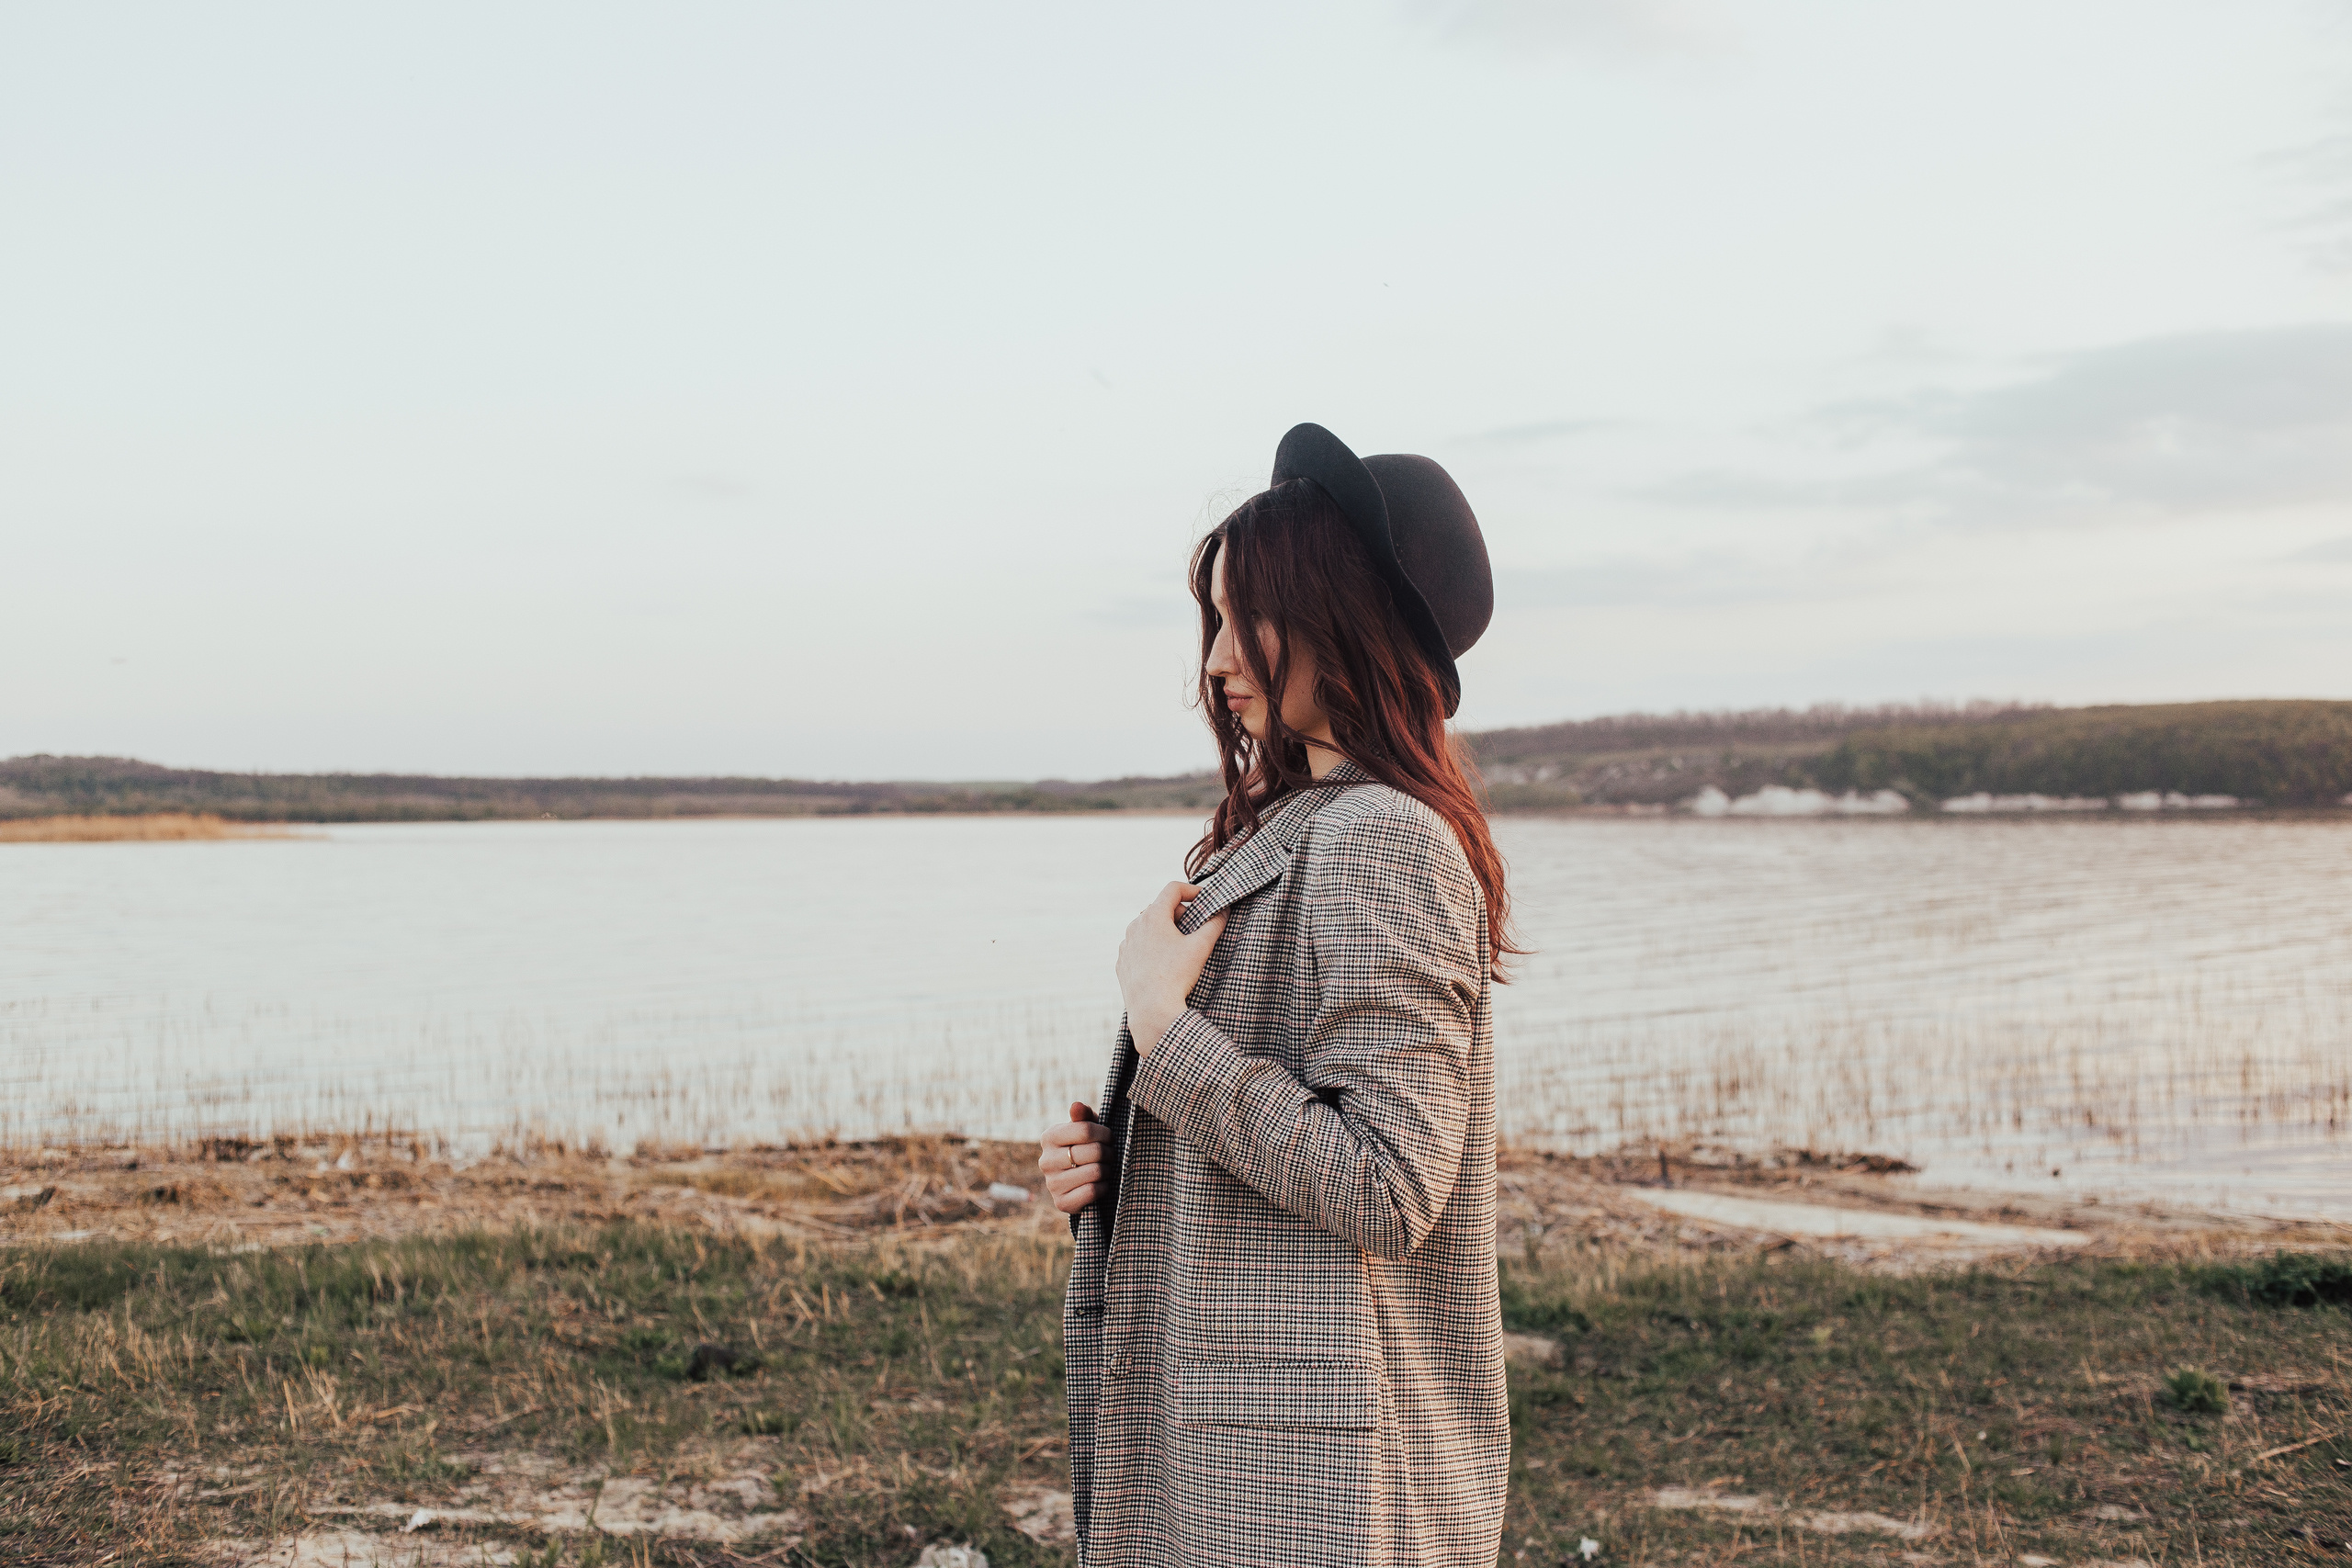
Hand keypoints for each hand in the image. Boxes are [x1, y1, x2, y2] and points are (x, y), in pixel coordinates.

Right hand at [1039, 1102, 1111, 1214]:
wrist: (1078, 1183)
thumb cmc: (1085, 1148)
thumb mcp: (1085, 1129)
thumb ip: (1083, 1116)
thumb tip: (1077, 1106)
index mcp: (1049, 1137)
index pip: (1085, 1130)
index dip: (1105, 1133)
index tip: (1109, 1137)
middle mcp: (1045, 1160)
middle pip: (1094, 1151)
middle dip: (1109, 1153)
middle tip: (1110, 1155)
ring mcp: (1051, 1183)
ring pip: (1095, 1172)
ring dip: (1108, 1170)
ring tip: (1106, 1168)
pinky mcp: (1061, 1203)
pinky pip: (1092, 1191)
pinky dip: (1103, 1188)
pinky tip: (1101, 1184)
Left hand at [1117, 881, 1226, 1057]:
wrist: (1151, 1009)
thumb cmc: (1177, 976)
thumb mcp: (1201, 947)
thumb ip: (1215, 924)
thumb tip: (1224, 911)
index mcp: (1153, 916)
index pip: (1173, 889)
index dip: (1191, 889)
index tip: (1204, 899)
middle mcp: (1135, 926)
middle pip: (1159, 907)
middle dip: (1179, 913)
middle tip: (1195, 927)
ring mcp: (1126, 945)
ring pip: (1146, 927)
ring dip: (1164, 930)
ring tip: (1179, 947)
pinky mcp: (1122, 962)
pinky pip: (1138, 947)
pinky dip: (1151, 948)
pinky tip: (1163, 963)